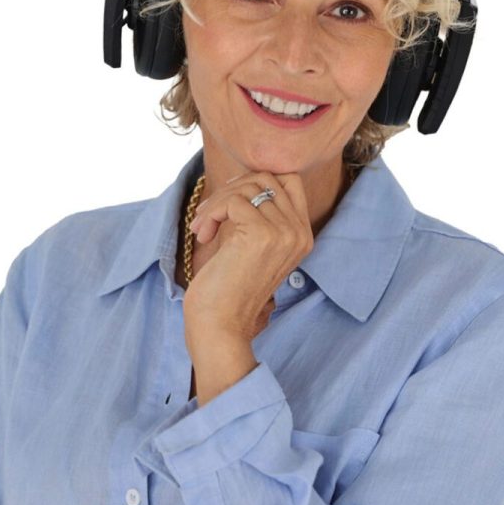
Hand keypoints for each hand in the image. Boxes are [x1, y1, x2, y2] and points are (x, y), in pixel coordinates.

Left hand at [184, 171, 313, 342]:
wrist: (220, 326)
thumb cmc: (229, 289)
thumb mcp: (253, 247)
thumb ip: (259, 216)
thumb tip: (242, 180)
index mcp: (302, 235)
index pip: (289, 180)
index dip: (254, 182)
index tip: (229, 202)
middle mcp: (299, 232)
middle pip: (266, 178)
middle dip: (230, 190)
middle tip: (208, 215)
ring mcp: (284, 232)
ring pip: (246, 187)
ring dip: (215, 202)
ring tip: (202, 228)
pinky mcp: (262, 234)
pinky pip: (231, 201)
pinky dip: (210, 213)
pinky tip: (203, 235)